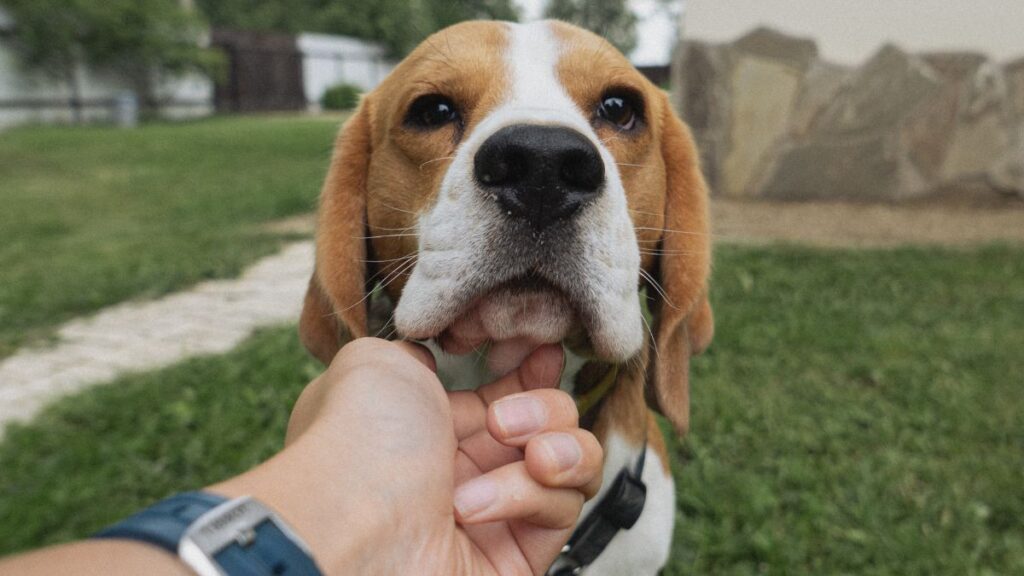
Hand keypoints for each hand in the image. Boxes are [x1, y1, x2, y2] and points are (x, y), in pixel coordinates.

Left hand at [214, 338, 603, 574]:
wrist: (348, 524)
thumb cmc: (355, 442)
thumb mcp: (374, 362)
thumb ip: (417, 349)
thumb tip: (437, 356)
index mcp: (432, 424)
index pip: (508, 391)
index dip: (534, 370)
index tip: (544, 353)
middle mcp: (466, 468)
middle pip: (552, 421)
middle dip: (545, 407)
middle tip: (503, 422)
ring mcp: (495, 512)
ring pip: (574, 464)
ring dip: (558, 448)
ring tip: (528, 457)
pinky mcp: (518, 556)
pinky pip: (563, 510)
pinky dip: (528, 496)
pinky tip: (477, 504)